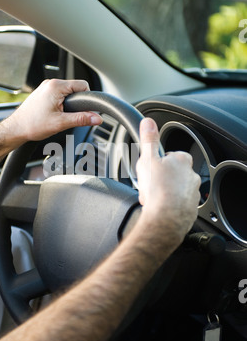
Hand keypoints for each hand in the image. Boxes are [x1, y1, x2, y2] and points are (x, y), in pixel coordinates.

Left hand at [4, 79, 101, 141]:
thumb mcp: (61, 123)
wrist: (16, 129)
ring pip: (67, 93)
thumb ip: (81, 119)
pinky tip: (54, 115)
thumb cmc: (32, 125)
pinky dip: (61, 105)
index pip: (83, 85)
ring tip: (60, 117)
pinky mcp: (43, 93)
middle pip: (75, 89)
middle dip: (77, 103)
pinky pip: (59, 95)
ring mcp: (46, 88)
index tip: (85, 111)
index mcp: (56, 86)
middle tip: (68, 116)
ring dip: (68, 105)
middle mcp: (50, 84)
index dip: (87, 99)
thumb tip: (97, 118)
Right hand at [136, 118, 200, 241]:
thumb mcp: (148, 159)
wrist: (166, 218)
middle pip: (173, 173)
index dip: (159, 162)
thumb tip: (148, 122)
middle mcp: (191, 176)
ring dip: (165, 193)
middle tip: (149, 185)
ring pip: (175, 189)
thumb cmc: (158, 189)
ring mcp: (192, 193)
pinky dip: (169, 206)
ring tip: (153, 199)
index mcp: (182, 160)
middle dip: (161, 179)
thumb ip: (149, 140)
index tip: (151, 168)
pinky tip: (159, 209)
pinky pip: (178, 204)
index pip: (171, 155)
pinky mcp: (191, 209)